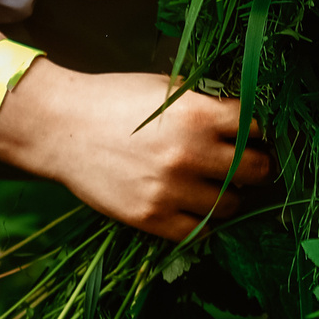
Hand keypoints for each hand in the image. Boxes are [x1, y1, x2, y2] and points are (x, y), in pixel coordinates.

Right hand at [0, 64, 271, 240]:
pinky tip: (196, 206)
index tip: (252, 136)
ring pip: (232, 205)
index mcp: (197, 114)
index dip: (257, 132)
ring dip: (231, 197)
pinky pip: (199, 230)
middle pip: (255, 170)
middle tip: (247, 165)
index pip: (256, 128)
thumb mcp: (166, 88)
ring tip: (218, 187)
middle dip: (256, 166)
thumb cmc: (114, 100)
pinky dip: (204, 220)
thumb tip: (246, 121)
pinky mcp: (151, 217)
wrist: (61, 128)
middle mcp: (190, 153)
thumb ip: (205, 104)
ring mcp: (171, 189)